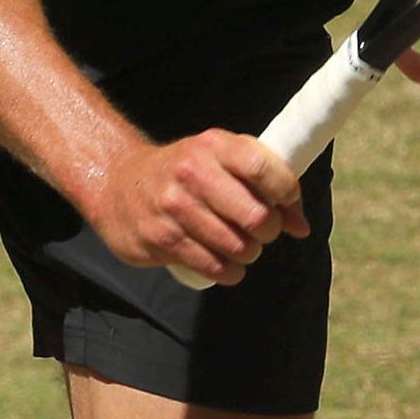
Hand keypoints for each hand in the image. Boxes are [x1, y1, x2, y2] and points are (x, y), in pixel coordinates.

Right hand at [92, 128, 311, 283]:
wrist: (118, 183)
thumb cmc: (184, 173)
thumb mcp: (219, 161)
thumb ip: (262, 184)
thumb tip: (301, 227)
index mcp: (213, 146)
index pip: (264, 168)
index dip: (287, 193)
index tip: (286, 205)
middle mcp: (192, 172)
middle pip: (256, 215)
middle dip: (268, 231)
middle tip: (261, 232)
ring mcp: (173, 206)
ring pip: (237, 246)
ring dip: (249, 254)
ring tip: (242, 248)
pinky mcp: (160, 238)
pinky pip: (213, 267)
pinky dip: (230, 272)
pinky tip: (227, 265)